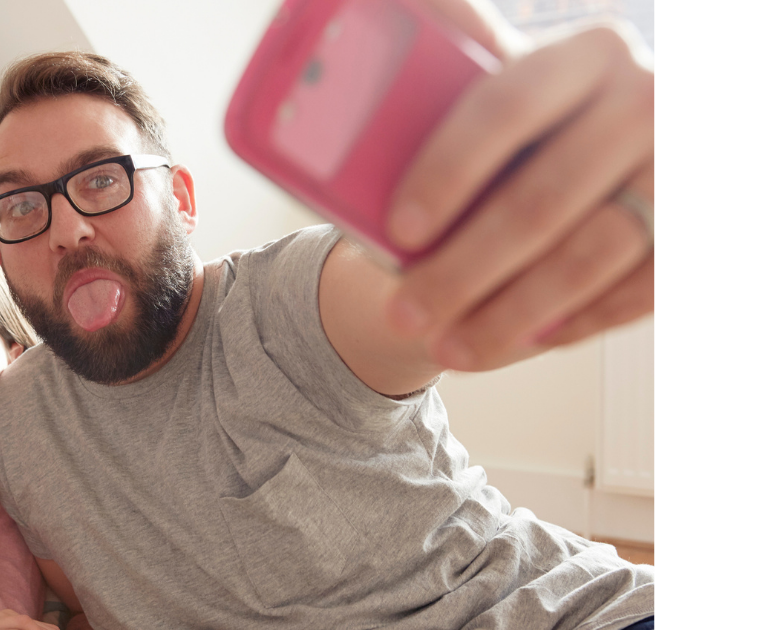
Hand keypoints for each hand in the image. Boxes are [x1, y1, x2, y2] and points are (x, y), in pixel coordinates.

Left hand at [385, 0, 654, 371]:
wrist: (589, 155)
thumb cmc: (520, 136)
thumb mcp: (491, 91)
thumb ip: (446, 69)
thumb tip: (380, 31)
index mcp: (584, 54)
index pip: (508, 107)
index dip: (450, 171)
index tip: (399, 230)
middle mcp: (642, 103)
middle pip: (542, 199)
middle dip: (464, 269)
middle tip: (405, 312)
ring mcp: (673, 170)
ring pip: (588, 255)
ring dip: (509, 314)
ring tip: (448, 346)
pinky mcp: (685, 232)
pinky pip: (635, 292)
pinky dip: (573, 324)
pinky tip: (520, 342)